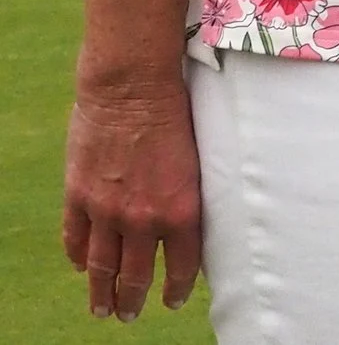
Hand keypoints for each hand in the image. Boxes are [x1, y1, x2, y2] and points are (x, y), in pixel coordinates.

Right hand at [62, 75, 203, 320]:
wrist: (132, 87)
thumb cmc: (178, 113)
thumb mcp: (200, 161)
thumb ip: (191, 196)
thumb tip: (191, 223)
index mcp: (182, 209)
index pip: (181, 265)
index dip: (176, 288)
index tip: (172, 301)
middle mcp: (143, 218)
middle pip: (135, 275)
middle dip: (133, 300)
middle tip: (130, 314)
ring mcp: (106, 210)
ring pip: (101, 267)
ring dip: (102, 292)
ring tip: (103, 310)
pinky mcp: (78, 196)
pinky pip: (75, 239)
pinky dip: (78, 257)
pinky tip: (81, 267)